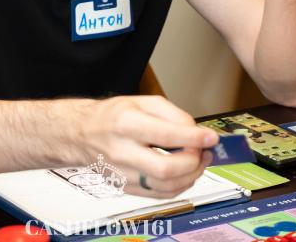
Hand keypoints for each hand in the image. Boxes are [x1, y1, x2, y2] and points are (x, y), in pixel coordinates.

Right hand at [75, 95, 217, 197]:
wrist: (83, 133)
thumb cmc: (113, 115)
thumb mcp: (142, 101)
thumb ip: (172, 114)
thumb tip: (195, 131)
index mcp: (126, 123)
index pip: (166, 135)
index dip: (194, 138)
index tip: (211, 138)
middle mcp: (123, 151)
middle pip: (166, 169)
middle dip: (194, 162)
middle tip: (204, 151)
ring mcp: (123, 174)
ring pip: (166, 186)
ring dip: (190, 176)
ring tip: (197, 160)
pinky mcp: (126, 188)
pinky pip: (159, 194)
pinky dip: (178, 185)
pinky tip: (184, 172)